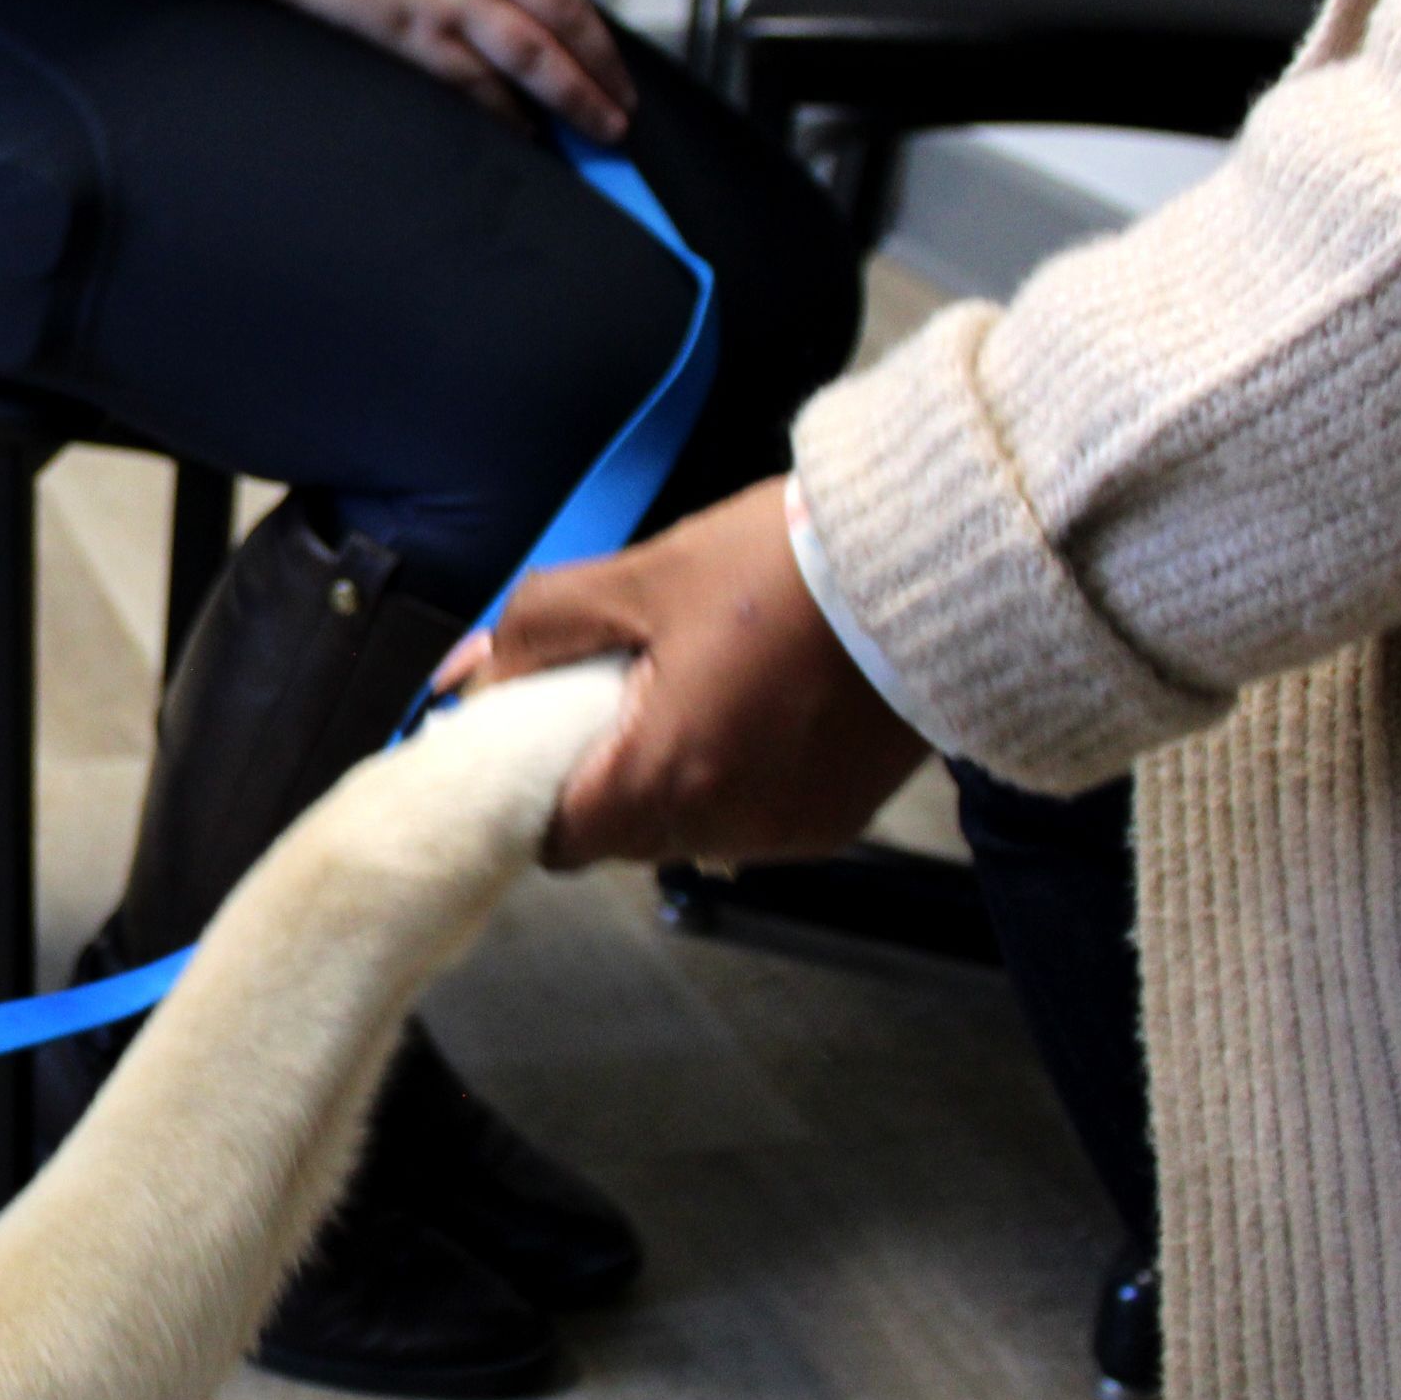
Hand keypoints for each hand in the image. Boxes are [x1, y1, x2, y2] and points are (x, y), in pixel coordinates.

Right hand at [267, 0, 634, 141]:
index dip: (587, 3)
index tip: (595, 34)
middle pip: (569, 13)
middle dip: (606, 61)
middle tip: (626, 99)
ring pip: (537, 53)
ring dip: (578, 95)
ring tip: (603, 128)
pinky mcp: (418, 34)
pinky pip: (477, 83)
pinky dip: (508, 112)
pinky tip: (527, 133)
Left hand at [446, 477, 927, 868]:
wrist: (931, 561)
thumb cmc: (785, 566)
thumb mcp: (636, 579)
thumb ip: (534, 634)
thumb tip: (469, 679)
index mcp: (666, 778)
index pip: (554, 838)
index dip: (533, 786)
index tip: (540, 733)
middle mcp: (726, 828)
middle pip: (620, 833)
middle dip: (604, 769)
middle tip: (622, 685)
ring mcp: (786, 834)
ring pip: (685, 826)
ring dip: (672, 773)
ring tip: (696, 686)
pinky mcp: (833, 824)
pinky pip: (750, 817)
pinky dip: (734, 774)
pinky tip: (752, 704)